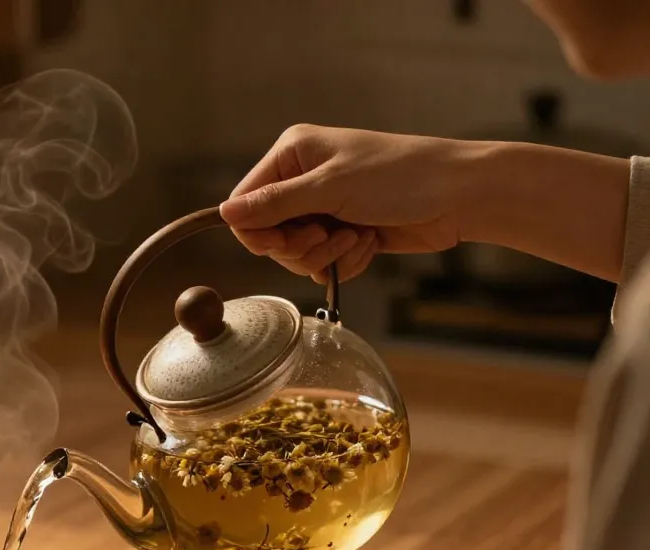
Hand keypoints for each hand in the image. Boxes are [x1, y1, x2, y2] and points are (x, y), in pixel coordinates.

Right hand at [219, 125, 474, 283]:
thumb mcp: (330, 188)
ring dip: (326, 254)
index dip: (257, 232)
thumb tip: (223, 214)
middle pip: (269, 235)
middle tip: (329, 236)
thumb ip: (274, 204)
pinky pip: (323, 262)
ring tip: (356, 238)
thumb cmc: (400, 177)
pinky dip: (344, 261)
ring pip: (296, 254)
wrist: (459, 196)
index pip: (246, 204)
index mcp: (293, 154)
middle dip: (300, 245)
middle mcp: (303, 180)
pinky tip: (368, 244)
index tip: (282, 244)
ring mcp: (324, 208)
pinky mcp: (344, 233)